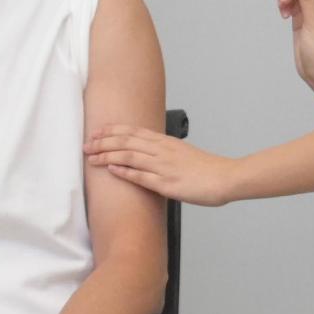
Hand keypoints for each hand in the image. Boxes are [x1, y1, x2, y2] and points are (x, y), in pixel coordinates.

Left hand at [86, 124, 247, 204]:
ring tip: (91, 157)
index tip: (97, 132)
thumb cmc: (208, 169)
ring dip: (107, 155)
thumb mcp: (184, 154)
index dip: (112, 130)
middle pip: (126, 140)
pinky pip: (141, 175)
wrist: (226, 178)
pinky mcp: (167, 183)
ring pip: (129, 155)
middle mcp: (162, 150)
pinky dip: (124, 171)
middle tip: (86, 144)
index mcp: (166, 142)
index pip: (133, 131)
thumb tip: (152, 155)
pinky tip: (111, 169)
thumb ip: (166, 153)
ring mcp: (163, 166)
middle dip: (103, 141)